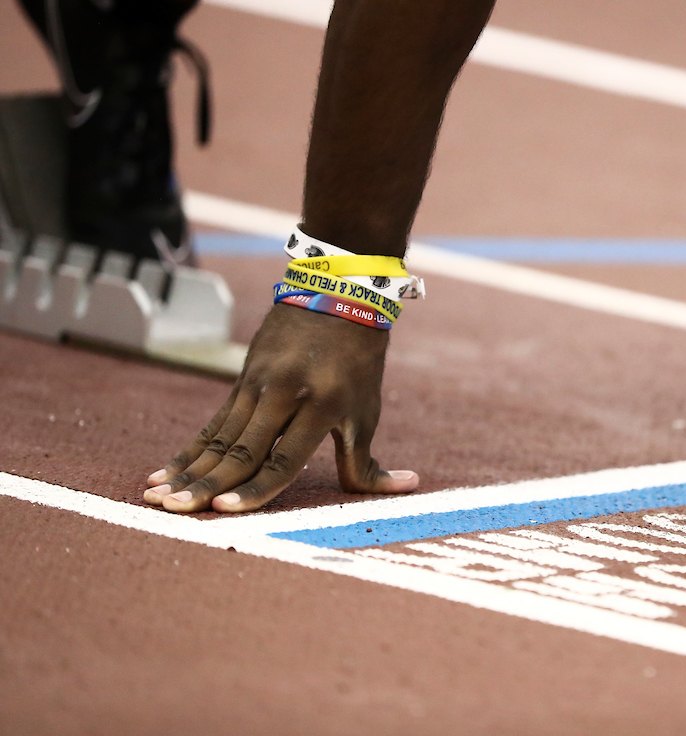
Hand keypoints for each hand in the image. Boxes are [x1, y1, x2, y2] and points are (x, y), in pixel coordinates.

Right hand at [144, 304, 418, 512]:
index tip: (224, 511)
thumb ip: (369, 460)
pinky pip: (211, 425)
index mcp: (321, 405)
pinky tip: (160, 473)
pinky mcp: (241, 381)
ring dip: (185, 471)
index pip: (283, 459)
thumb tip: (408, 487)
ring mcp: (257, 385)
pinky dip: (187, 452)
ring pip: (218, 439)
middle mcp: (284, 394)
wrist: (336, 294)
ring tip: (156, 499)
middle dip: (205, 485)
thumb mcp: (367, 411)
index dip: (255, 489)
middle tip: (174, 511)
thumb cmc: (359, 362)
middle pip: (241, 452)